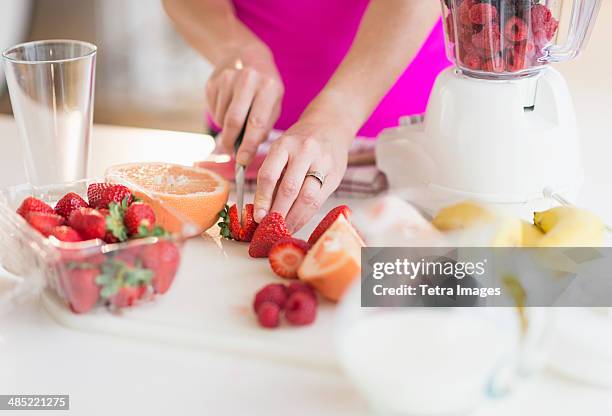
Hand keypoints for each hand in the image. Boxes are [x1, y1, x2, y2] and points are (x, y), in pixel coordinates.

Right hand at [206, 46, 283, 165]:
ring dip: (226, 129)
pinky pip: (213, 110)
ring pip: (221, 118)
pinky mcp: (213, 81)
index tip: (243, 161)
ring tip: (236, 122)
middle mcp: (248, 80)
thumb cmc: (265, 88)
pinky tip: (228, 107)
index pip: (257, 123)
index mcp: (268, 87)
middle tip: (232, 152)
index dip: (248, 145)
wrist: (247, 54)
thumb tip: (245, 153)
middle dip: (231, 142)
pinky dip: (220, 117)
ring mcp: (228, 79)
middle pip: (234, 121)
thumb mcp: (274, 103)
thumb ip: (263, 127)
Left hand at [253, 114, 353, 232]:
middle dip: (278, 213)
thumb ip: (274, 175)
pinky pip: (320, 201)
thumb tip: (262, 208)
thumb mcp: (282, 149)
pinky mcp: (336, 175)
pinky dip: (306, 216)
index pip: (269, 175)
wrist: (331, 125)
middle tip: (270, 228)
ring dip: (293, 218)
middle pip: (289, 189)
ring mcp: (323, 163)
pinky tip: (298, 222)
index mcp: (285, 144)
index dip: (262, 199)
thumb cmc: (300, 142)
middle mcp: (305, 151)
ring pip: (307, 198)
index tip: (257, 216)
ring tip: (284, 229)